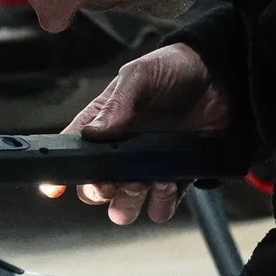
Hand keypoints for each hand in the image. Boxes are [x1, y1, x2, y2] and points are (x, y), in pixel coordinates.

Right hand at [41, 42, 233, 224]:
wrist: (221, 76)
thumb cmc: (176, 68)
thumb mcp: (140, 75)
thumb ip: (116, 104)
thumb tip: (92, 134)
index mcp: (104, 123)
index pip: (73, 152)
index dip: (59, 174)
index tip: (54, 188)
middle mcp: (121, 151)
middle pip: (95, 190)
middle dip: (103, 191)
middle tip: (121, 179)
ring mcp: (146, 168)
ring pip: (124, 206)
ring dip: (131, 202)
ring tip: (148, 181)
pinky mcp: (174, 178)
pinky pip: (159, 207)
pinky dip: (161, 203)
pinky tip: (169, 182)